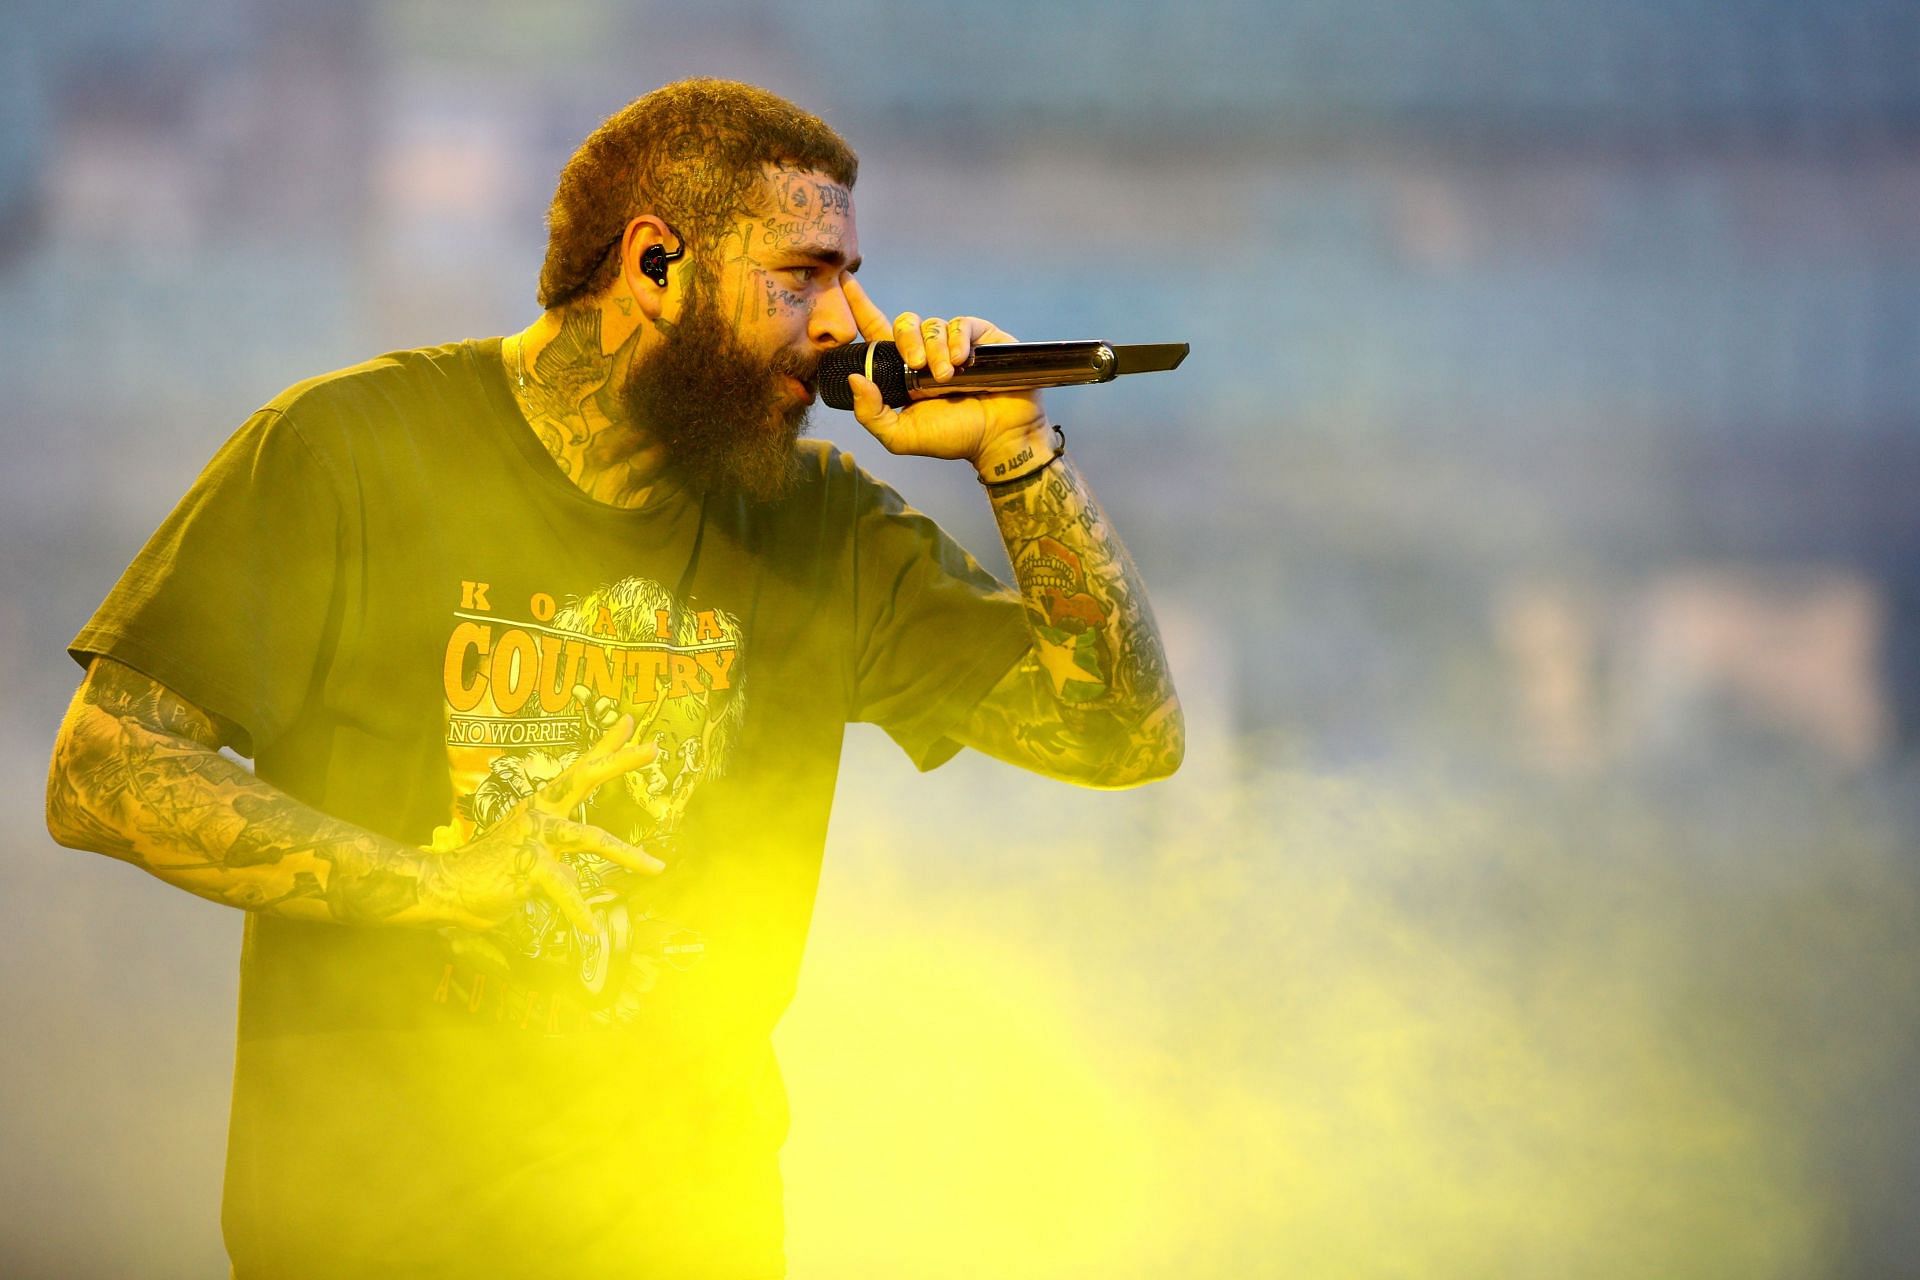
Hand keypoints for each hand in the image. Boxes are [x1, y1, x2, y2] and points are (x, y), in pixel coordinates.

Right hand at [420, 714, 662, 934]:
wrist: (446, 885)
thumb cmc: (490, 867)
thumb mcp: (531, 851)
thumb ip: (558, 853)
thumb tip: (576, 868)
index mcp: (543, 806)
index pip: (578, 769)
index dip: (604, 746)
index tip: (628, 722)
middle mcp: (541, 813)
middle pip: (584, 779)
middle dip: (619, 763)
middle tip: (654, 749)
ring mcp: (535, 838)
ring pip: (589, 838)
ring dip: (626, 854)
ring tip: (657, 868)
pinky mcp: (528, 867)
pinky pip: (562, 891)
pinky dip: (578, 912)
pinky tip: (592, 929)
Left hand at [841, 278, 1054, 478]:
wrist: (999, 439)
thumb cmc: (953, 438)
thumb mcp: (902, 436)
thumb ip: (871, 414)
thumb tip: (855, 379)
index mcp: (903, 371)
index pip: (877, 331)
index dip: (860, 305)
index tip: (845, 281)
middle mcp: (927, 353)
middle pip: (905, 323)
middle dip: (907, 341)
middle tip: (917, 367)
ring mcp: (954, 344)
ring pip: (933, 325)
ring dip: (935, 350)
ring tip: (947, 377)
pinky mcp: (981, 337)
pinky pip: (961, 324)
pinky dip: (957, 339)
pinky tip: (963, 361)